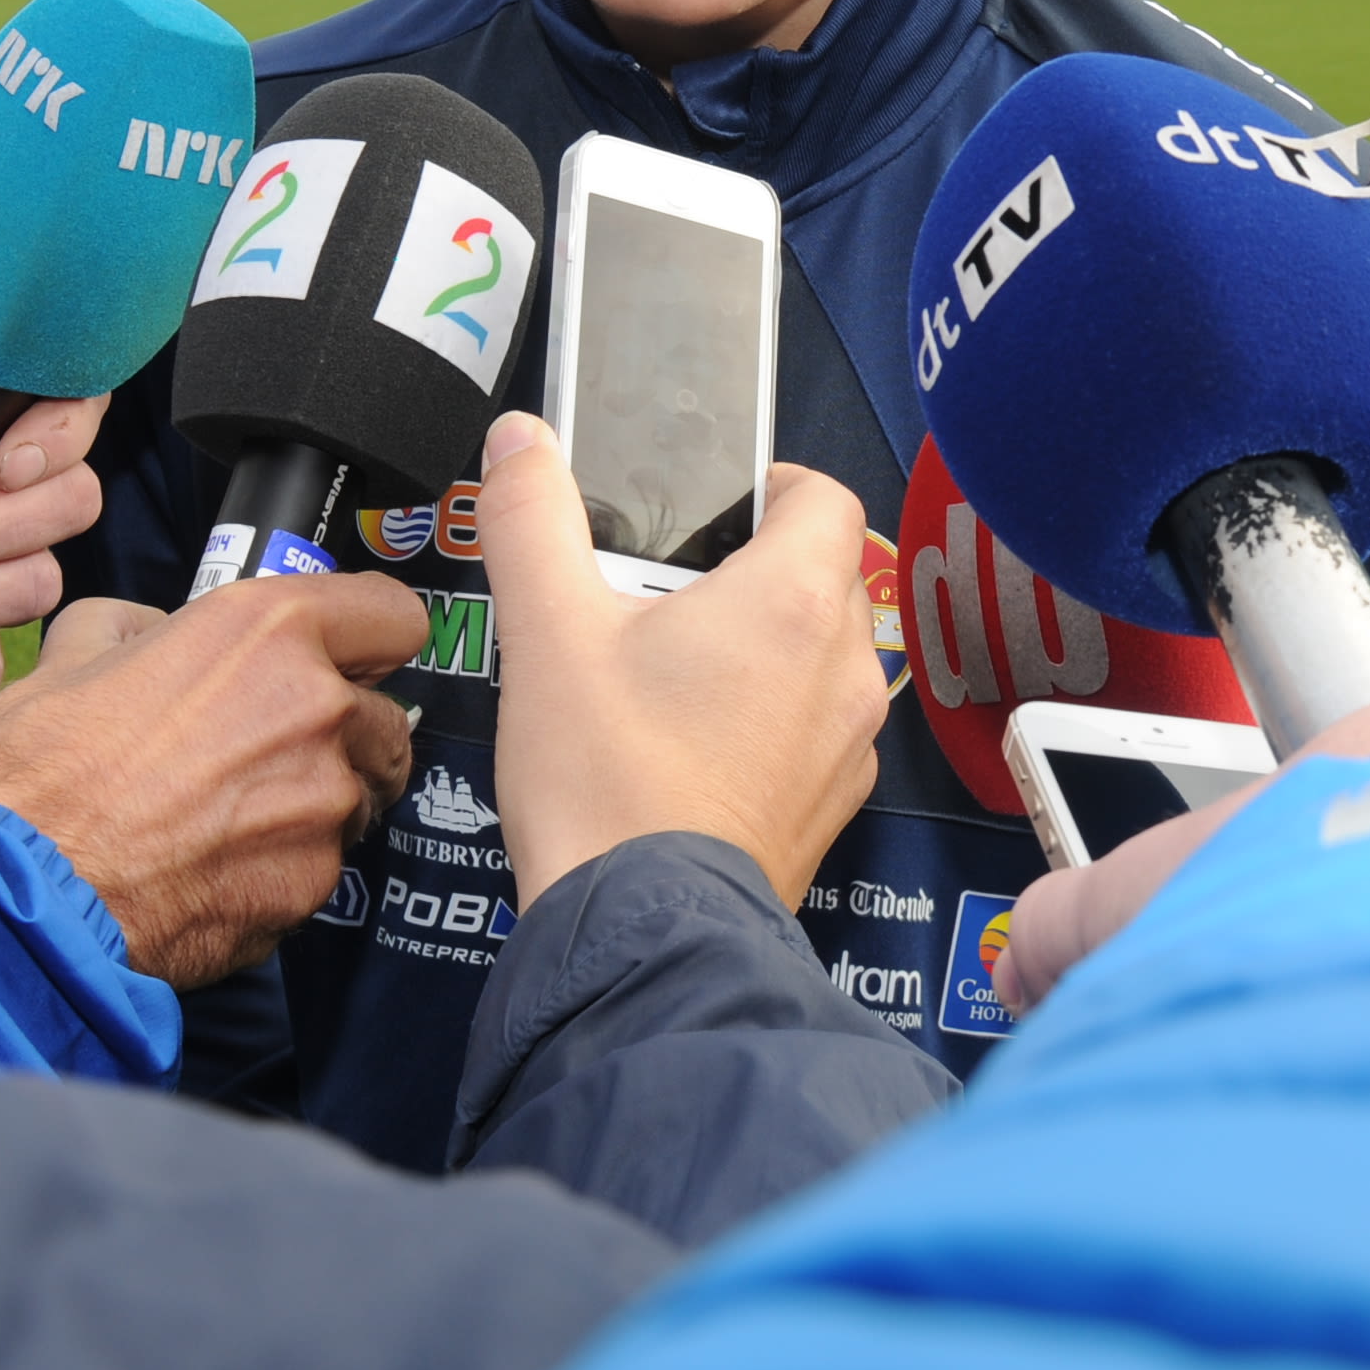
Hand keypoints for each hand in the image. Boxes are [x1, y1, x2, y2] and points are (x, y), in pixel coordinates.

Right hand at [0, 571, 424, 988]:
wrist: (20, 893)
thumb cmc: (38, 772)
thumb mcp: (71, 652)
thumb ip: (136, 625)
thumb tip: (159, 632)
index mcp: (267, 631)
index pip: (394, 616)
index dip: (369, 639)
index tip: (349, 660)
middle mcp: (316, 708)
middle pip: (385, 719)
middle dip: (342, 735)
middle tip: (268, 755)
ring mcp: (324, 803)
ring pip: (359, 799)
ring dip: (317, 806)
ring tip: (231, 819)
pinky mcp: (313, 885)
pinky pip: (320, 867)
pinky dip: (284, 870)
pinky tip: (217, 870)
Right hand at [477, 411, 887, 909]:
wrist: (639, 930)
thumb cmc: (606, 777)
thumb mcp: (547, 631)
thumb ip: (531, 518)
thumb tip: (522, 439)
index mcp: (794, 600)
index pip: (823, 496)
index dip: (772, 485)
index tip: (713, 507)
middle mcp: (843, 667)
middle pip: (820, 576)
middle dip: (749, 571)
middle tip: (662, 595)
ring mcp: (847, 745)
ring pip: (818, 658)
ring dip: (761, 650)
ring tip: (668, 674)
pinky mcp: (829, 807)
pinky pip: (813, 733)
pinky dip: (769, 722)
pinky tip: (691, 746)